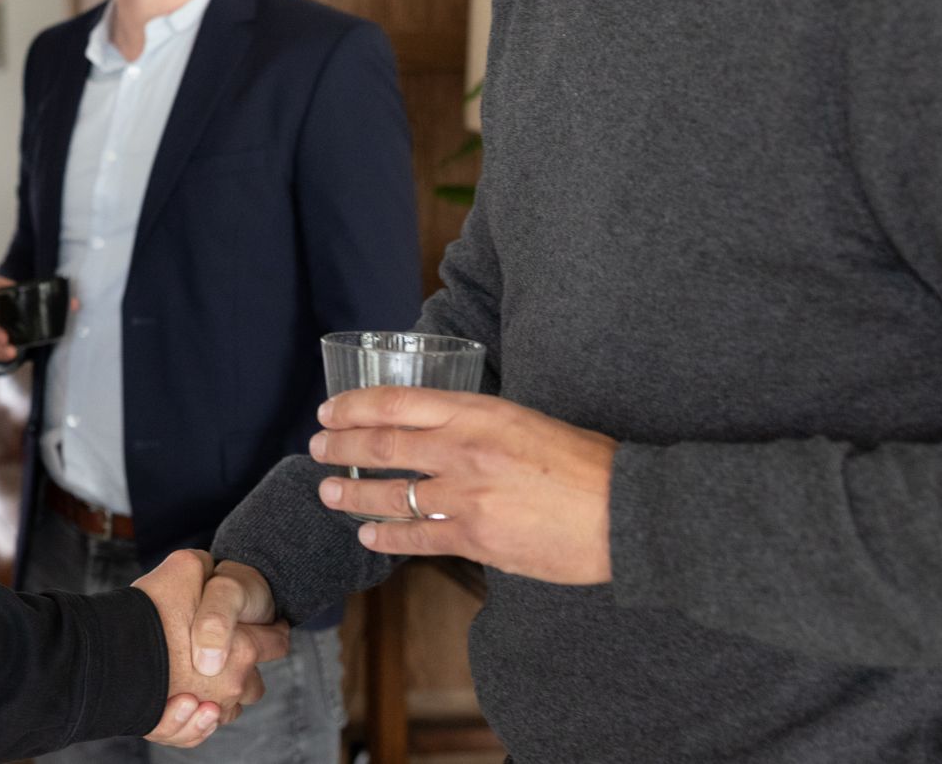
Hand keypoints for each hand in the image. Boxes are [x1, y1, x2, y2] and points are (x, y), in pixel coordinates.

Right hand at [133, 550, 290, 747]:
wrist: (107, 656)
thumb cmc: (149, 613)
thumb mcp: (183, 568)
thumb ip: (204, 565)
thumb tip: (208, 565)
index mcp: (242, 650)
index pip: (277, 642)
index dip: (274, 630)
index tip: (268, 626)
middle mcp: (232, 686)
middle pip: (254, 683)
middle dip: (244, 668)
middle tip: (223, 653)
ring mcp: (207, 711)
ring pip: (227, 708)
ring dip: (218, 695)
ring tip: (196, 677)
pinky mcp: (180, 729)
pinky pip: (199, 729)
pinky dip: (194, 718)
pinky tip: (182, 701)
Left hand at [310, 387, 617, 583]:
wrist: (625, 512)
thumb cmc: (584, 462)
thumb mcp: (525, 420)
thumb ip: (476, 423)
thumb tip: (438, 430)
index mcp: (478, 413)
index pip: (396, 402)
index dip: (354, 407)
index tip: (330, 411)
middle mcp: (464, 451)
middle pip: (382, 445)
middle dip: (340, 447)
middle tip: (317, 449)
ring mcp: (467, 497)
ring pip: (391, 494)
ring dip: (352, 494)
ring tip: (329, 494)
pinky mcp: (477, 539)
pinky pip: (418, 537)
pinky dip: (388, 536)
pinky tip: (370, 536)